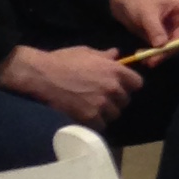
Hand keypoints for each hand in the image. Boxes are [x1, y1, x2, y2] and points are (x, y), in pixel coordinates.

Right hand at [0, 44, 134, 126]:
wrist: (41, 77)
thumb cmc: (62, 61)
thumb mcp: (85, 52)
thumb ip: (104, 56)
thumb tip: (116, 54)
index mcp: (114, 70)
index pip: (137, 83)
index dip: (129, 85)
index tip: (120, 86)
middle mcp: (112, 88)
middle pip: (126, 101)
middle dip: (116, 99)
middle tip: (102, 97)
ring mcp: (102, 105)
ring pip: (114, 114)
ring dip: (106, 112)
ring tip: (93, 107)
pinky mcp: (90, 118)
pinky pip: (101, 125)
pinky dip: (95, 123)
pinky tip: (85, 116)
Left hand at [109, 0, 178, 53]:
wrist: (125, 5)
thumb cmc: (139, 2)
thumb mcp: (146, 13)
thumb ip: (154, 28)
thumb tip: (162, 45)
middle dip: (169, 50)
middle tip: (154, 59)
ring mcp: (172, 31)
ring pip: (173, 48)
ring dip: (160, 55)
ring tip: (144, 59)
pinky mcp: (164, 39)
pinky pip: (163, 50)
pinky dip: (154, 55)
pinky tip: (142, 57)